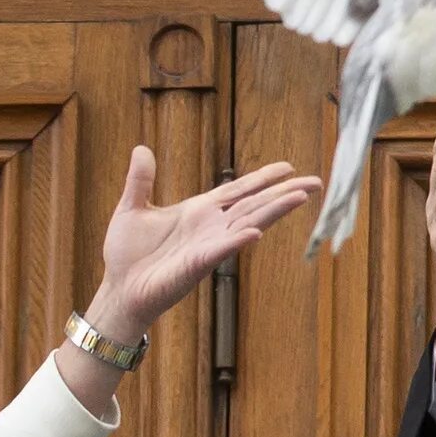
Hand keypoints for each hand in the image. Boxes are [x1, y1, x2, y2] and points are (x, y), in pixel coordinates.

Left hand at [81, 147, 320, 349]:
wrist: (119, 288)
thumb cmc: (127, 254)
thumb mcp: (131, 208)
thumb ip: (140, 180)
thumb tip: (141, 148)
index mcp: (199, 211)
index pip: (238, 190)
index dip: (263, 178)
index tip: (288, 166)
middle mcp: (211, 227)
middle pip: (255, 204)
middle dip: (285, 192)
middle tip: (316, 181)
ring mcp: (208, 245)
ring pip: (248, 222)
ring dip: (274, 210)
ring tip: (300, 196)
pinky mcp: (197, 264)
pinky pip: (222, 250)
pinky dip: (238, 240)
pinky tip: (256, 231)